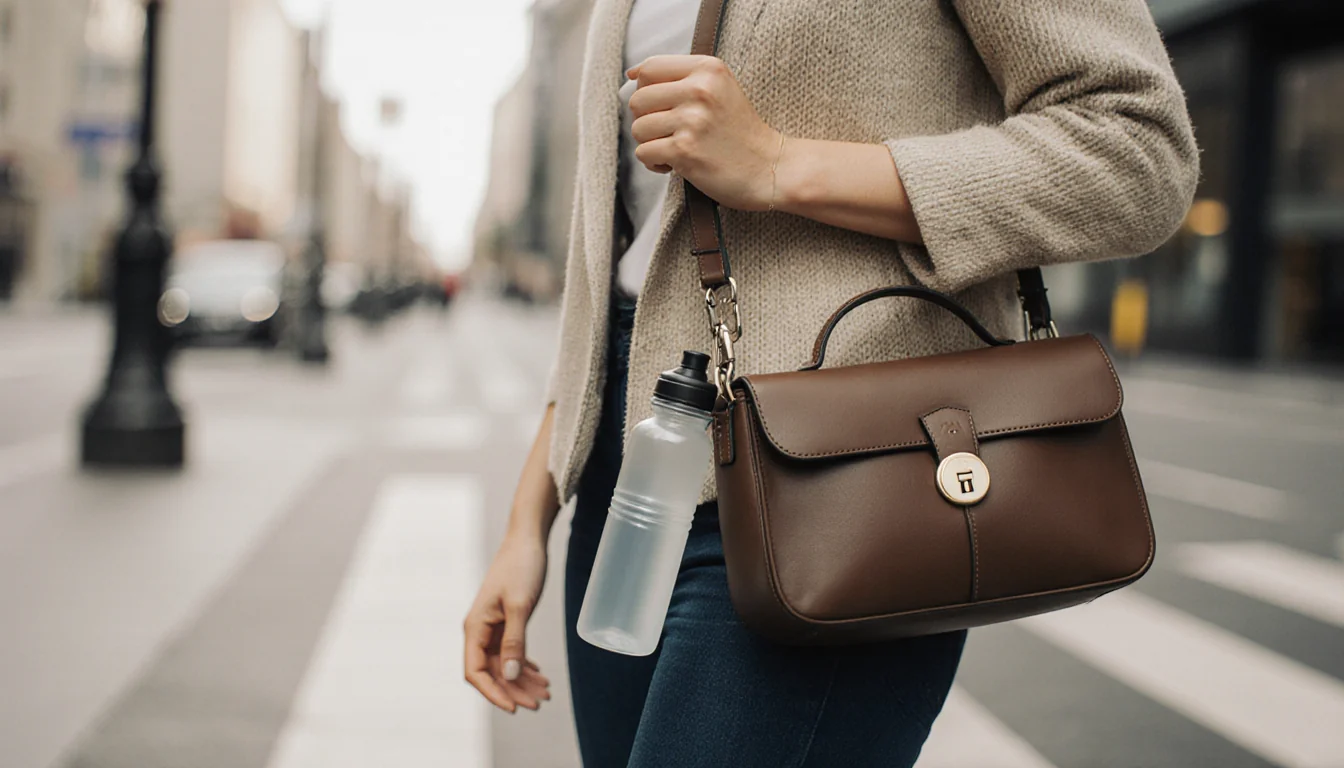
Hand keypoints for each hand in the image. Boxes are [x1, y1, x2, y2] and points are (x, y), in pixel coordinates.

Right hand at [463, 534, 551, 712]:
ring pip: (504, 664)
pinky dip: (525, 664)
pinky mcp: (506, 620)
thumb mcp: (520, 605)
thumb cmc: (521, 567)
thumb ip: (514, 641)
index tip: (515, 708)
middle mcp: (480, 630)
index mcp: (475, 627)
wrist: (528, 539)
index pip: (475, 672)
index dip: (493, 693)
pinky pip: (511, 651)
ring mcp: (493, 626)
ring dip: (522, 680)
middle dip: (514, 690)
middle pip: (492, 672)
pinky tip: (539, 674)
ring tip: (546, 692)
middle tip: (540, 703)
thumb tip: (511, 674)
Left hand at [627, 54, 779, 210]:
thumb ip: (683, 79)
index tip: (654, 105)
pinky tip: (674, 165)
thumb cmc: (741, 132)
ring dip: (650, 144)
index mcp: (708, 69)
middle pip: (638, 99)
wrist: (771, 168)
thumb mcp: (721, 89)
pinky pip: (644, 153)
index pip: (650, 68)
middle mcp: (699, 90)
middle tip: (668, 132)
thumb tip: (633, 75)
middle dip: (646, 120)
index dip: (643, 88)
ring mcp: (692, 121)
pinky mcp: (685, 151)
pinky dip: (655, 163)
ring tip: (674, 148)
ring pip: (638, 128)